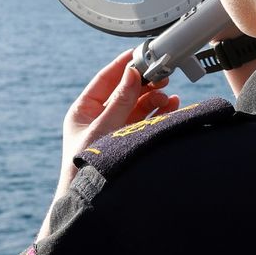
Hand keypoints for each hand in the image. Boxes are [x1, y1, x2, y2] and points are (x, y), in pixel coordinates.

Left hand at [57, 49, 179, 197]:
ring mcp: (116, 129)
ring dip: (154, 97)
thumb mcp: (102, 128)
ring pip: (138, 105)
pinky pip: (146, 120)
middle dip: (144, 82)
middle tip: (162, 73)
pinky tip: (171, 106)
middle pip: (125, 90)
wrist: (92, 201)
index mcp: (83, 111)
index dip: (122, 65)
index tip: (139, 53)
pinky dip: (159, 112)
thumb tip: (131, 73)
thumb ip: (119, 101)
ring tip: (167, 95)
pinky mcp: (129, 140)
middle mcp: (99, 118)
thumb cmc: (86, 167)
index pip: (105, 80)